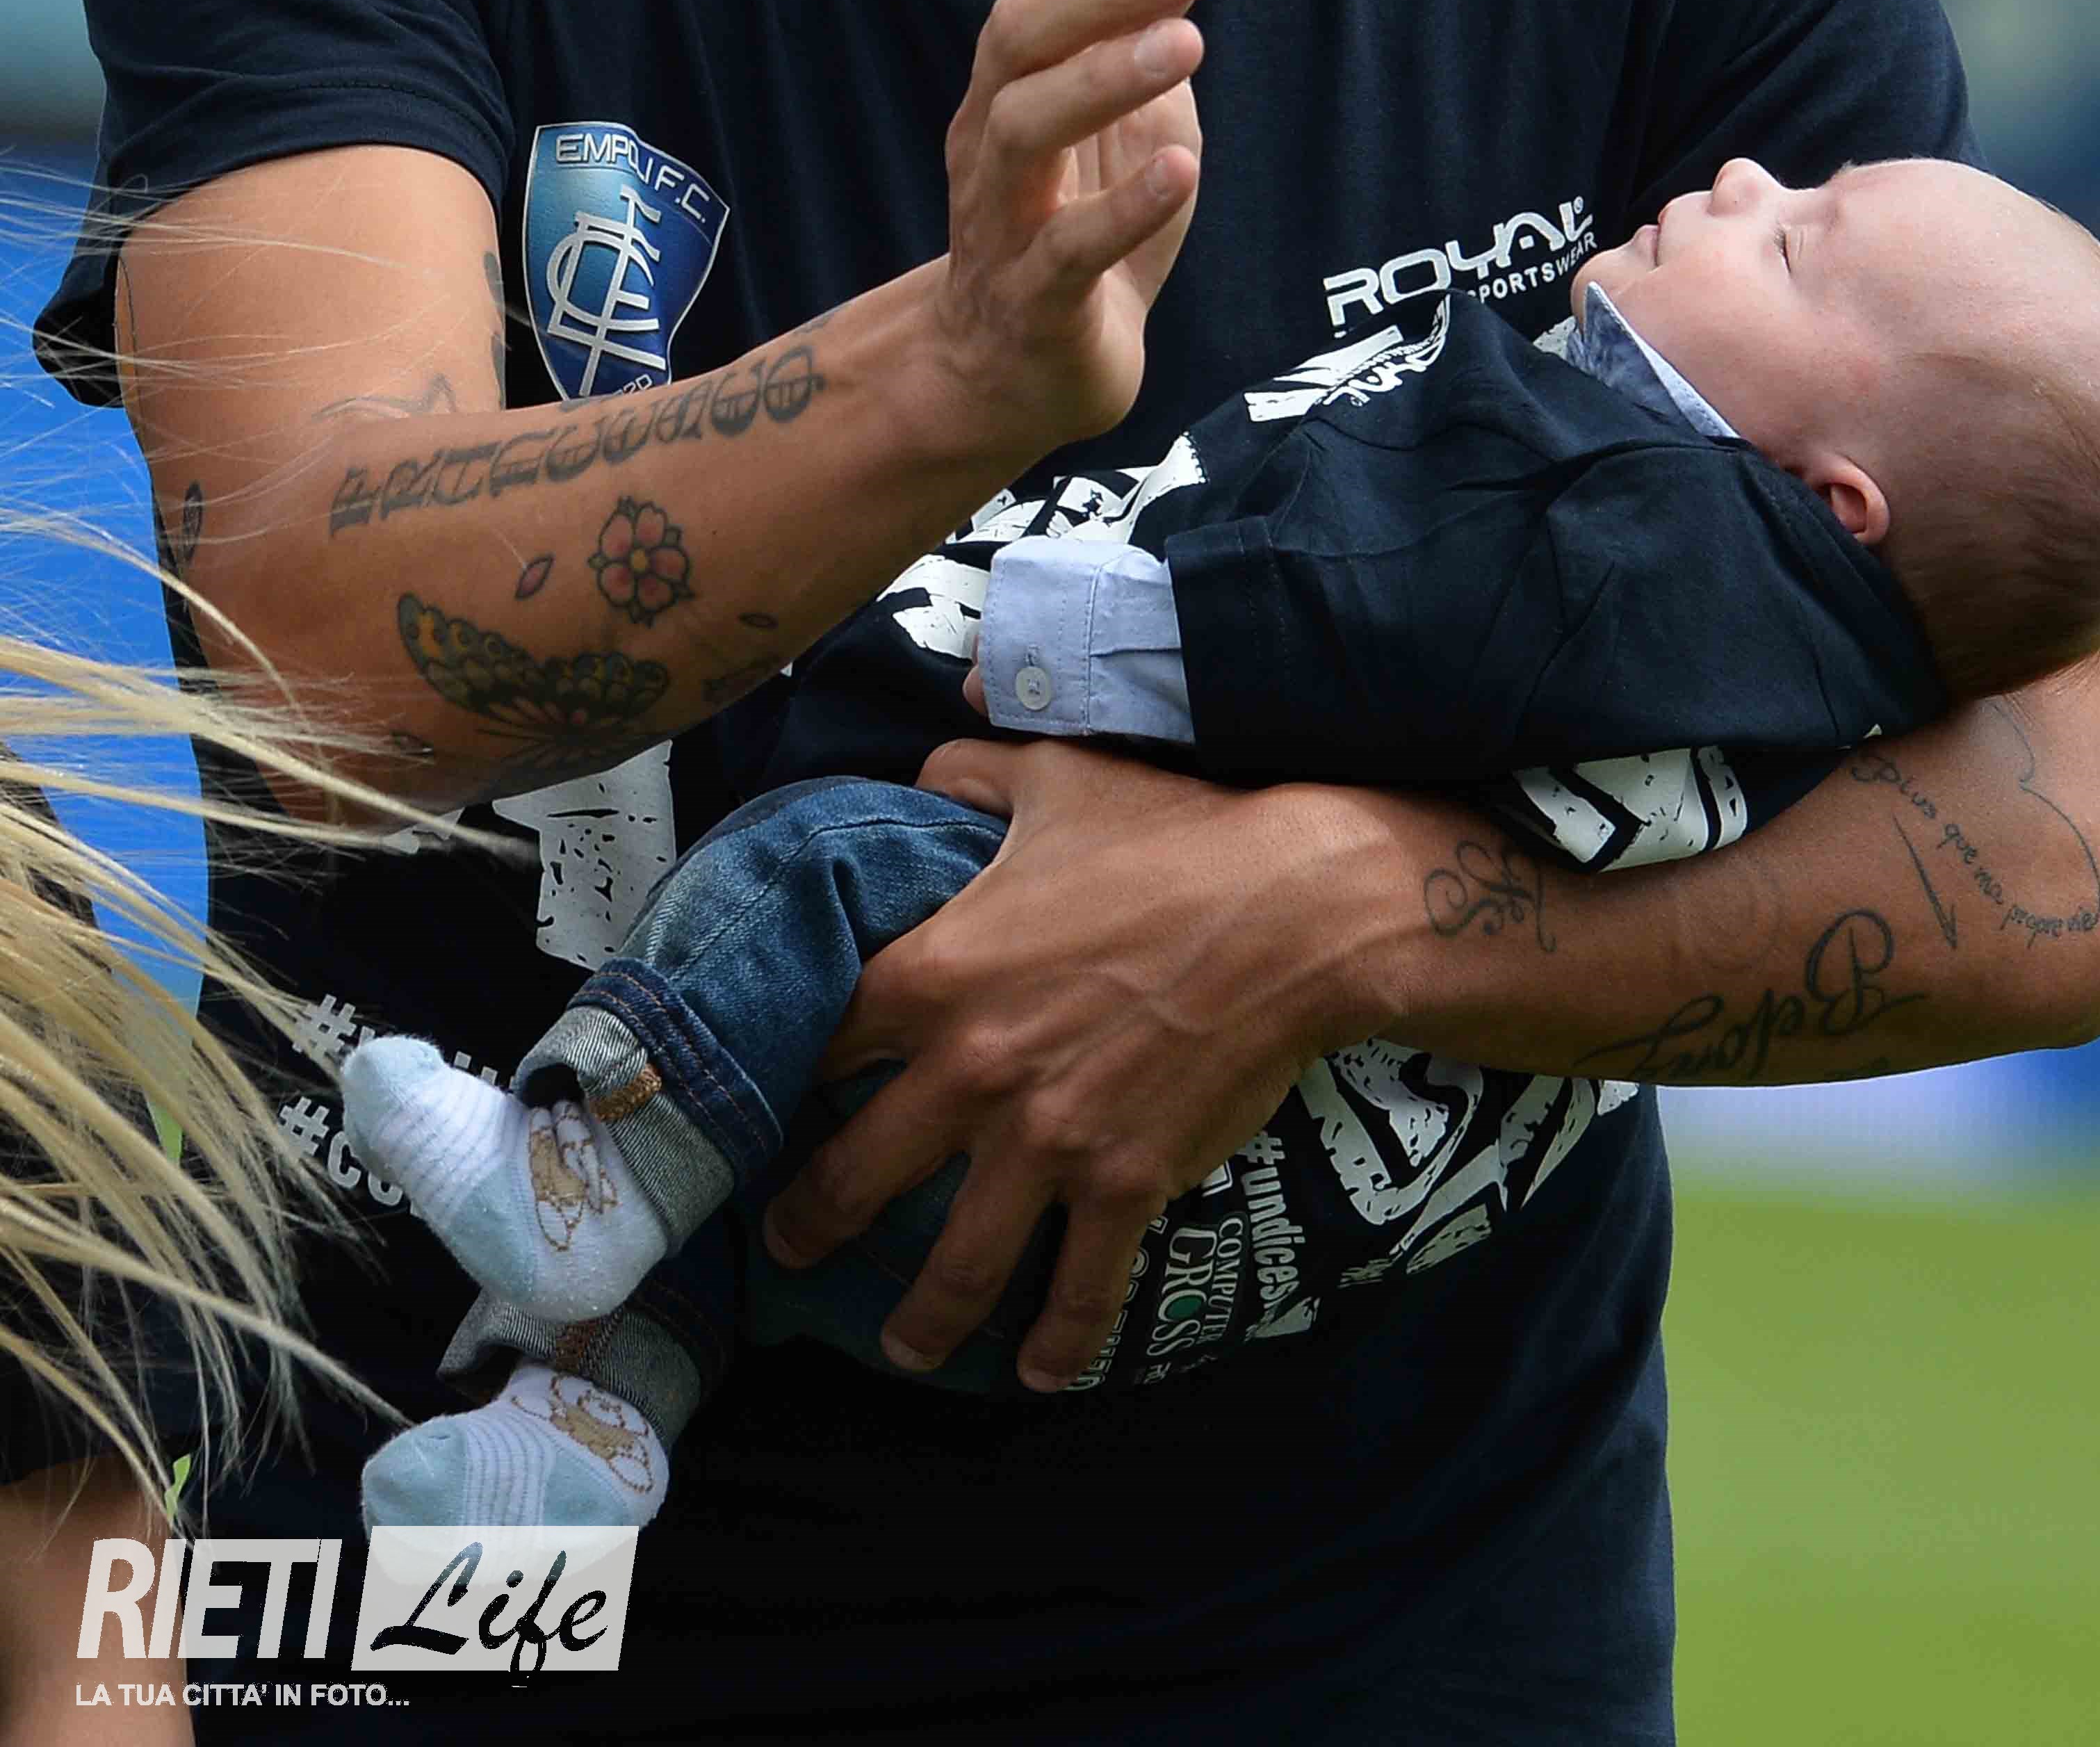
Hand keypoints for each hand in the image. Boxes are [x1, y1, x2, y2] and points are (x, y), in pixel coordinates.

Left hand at [760, 736, 1371, 1391]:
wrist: (1296, 912)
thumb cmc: (1173, 837)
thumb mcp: (1057, 778)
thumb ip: (971, 771)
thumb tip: (927, 761)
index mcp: (938, 973)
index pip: (824, 1039)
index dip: (785, 1072)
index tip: (765, 1103)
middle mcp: (974, 1072)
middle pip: (857, 1173)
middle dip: (812, 1223)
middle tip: (791, 1248)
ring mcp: (1049, 1141)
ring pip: (955, 1262)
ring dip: (920, 1320)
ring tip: (902, 1348)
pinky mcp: (1125, 1184)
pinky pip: (1078, 1289)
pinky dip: (1058, 1345)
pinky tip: (1039, 1376)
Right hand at [921, 0, 1219, 467]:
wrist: (1015, 378)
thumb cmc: (1082, 226)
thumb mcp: (1131, 112)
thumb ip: (1151, 24)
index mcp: (1016, 71)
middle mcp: (992, 129)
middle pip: (1020, 29)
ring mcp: (1002, 216)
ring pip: (1025, 126)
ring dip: (1104, 77)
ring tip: (1188, 42)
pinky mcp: (1031, 302)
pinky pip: (1063, 250)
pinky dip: (1121, 207)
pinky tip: (1180, 170)